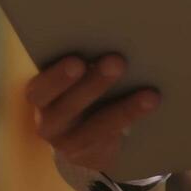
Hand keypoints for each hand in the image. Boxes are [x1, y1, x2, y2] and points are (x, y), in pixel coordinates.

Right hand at [24, 53, 161, 172]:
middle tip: (117, 62)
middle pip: (67, 108)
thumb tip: (111, 35)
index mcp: (39, 96)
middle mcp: (48, 123)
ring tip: (149, 94)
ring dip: (123, 109)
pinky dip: (132, 117)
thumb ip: (81, 62)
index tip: (78, 61)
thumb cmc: (77, 89)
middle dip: (93, 85)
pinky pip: (113, 138)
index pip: (40, 90)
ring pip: (95, 128)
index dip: (57, 78)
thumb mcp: (71, 79)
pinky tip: (151, 102)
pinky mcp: (91, 155)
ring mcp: (69, 143)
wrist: (80, 137)